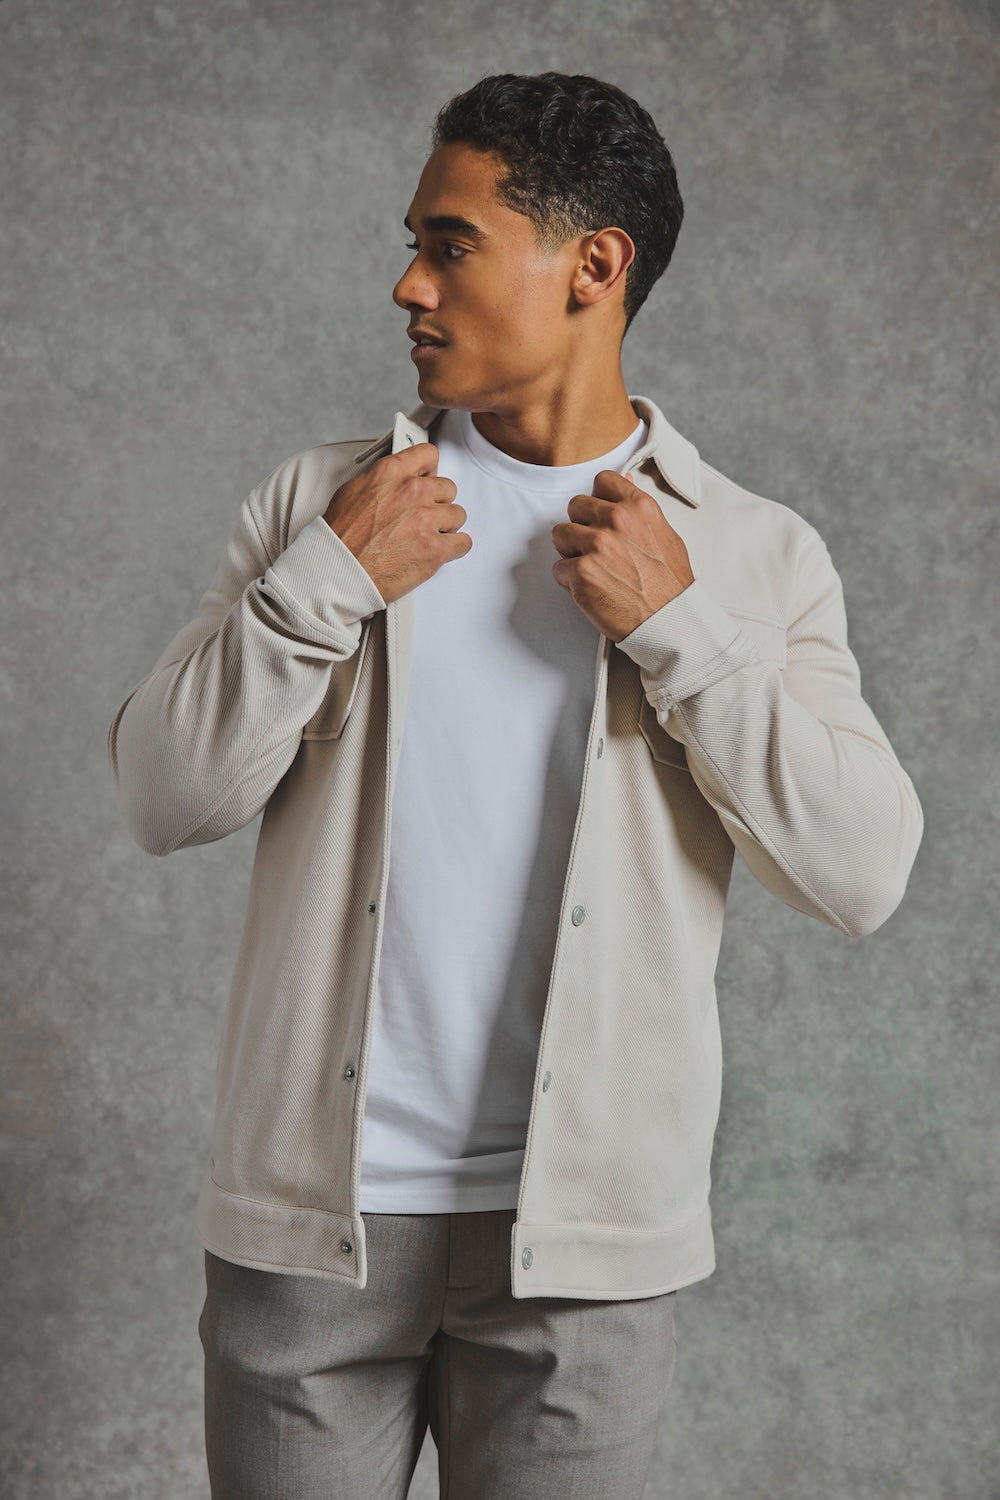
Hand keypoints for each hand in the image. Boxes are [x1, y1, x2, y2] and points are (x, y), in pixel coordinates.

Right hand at [323, 443, 471, 603]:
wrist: (338, 572)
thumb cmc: (340, 538)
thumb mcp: (353, 491)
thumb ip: (383, 481)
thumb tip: (398, 480)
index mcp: (390, 473)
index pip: (428, 455)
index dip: (429, 470)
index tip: (428, 479)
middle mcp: (411, 492)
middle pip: (447, 488)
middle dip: (438, 502)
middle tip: (423, 517)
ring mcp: (426, 520)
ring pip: (458, 514)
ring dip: (446, 526)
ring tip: (427, 537)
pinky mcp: (435, 548)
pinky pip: (463, 542)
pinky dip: (454, 548)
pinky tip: (439, 551)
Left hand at [551, 470, 693, 640]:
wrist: (668, 622)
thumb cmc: (670, 586)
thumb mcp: (665, 535)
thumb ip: (639, 511)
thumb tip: (627, 484)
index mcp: (639, 508)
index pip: (603, 481)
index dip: (597, 498)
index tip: (599, 512)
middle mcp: (616, 521)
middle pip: (575, 505)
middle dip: (581, 525)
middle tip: (595, 548)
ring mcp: (596, 546)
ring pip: (560, 534)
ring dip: (570, 551)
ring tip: (591, 568)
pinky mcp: (581, 572)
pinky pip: (558, 568)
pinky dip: (569, 580)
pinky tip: (591, 588)